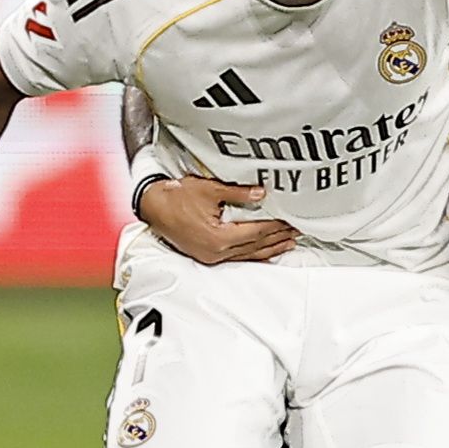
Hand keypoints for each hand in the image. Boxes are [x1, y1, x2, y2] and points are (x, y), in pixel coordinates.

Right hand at [138, 176, 300, 263]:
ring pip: (247, 255)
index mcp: (219, 238)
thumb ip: (238, 193)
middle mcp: (216, 252)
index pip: (256, 232)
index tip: (291, 221)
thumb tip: (261, 193)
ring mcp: (211, 256)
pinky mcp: (206, 255)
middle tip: (296, 233)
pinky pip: (236, 258)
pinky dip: (252, 255)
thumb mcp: (210, 189)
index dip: (275, 226)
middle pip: (255, 247)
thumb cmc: (176, 197)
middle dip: (277, 239)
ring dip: (269, 249)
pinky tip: (263, 254)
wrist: (152, 206)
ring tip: (287, 244)